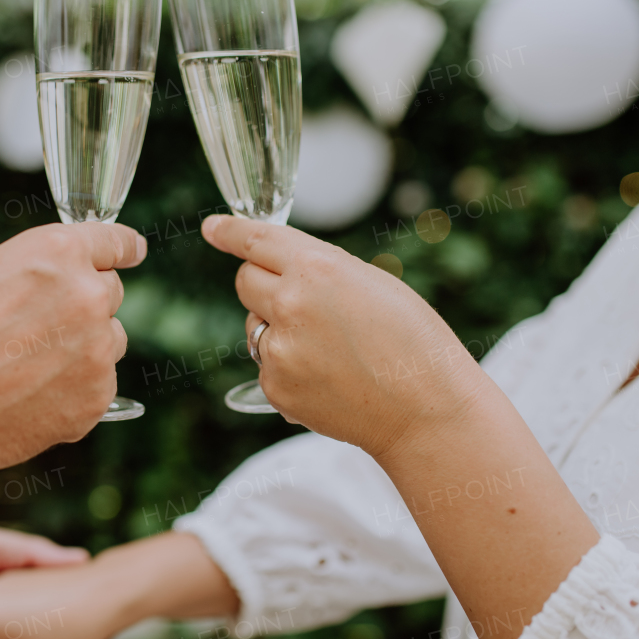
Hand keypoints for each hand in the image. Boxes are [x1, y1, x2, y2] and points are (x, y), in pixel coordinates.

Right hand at [0, 223, 145, 496]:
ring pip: (106, 343)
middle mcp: (87, 299)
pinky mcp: (93, 402)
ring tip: (21, 368)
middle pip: (110, 295)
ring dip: (80, 349)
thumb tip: (63, 277)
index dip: (120, 248)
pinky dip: (70, 391)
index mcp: (58, 255)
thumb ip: (34, 269)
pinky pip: (95, 387)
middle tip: (36, 328)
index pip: (114, 242)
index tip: (131, 251)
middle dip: (82, 305)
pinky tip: (24, 397)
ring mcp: (95, 354)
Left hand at [201, 214, 485, 457]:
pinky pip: (266, 365)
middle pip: (245, 281)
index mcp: (318, 268)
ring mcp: (278, 349)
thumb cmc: (413, 342)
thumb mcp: (373, 283)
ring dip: (278, 329)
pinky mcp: (275, 386)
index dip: (229, 231)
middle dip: (262, 284)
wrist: (425, 410)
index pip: (256, 240)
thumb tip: (283, 269)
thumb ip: (321, 270)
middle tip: (297, 300)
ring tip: (331, 349)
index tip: (213, 227)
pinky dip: (287, 367)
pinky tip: (328, 377)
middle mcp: (290, 303)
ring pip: (256, 326)